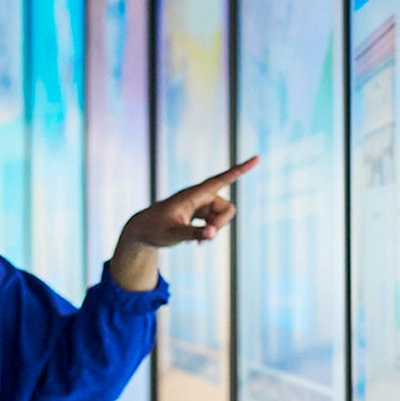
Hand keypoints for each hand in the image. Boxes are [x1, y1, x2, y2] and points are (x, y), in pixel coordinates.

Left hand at [108, 156, 258, 291]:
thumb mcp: (173, 235)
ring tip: (197, 241)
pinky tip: (197, 242)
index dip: (240, 170)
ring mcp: (201, 205)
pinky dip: (210, 232)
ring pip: (223, 217)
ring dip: (215, 230)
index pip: (221, 180)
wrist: (142, 231)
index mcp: (194, 195)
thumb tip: (211, 234)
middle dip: (222, 224)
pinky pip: (215, 222)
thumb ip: (193, 234)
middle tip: (206, 237)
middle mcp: (200, 197)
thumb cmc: (154, 230)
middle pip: (227, 208)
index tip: (257, 158)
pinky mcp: (199, 213)